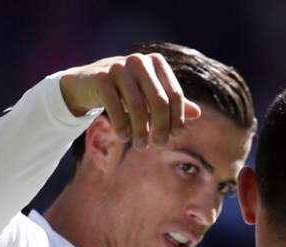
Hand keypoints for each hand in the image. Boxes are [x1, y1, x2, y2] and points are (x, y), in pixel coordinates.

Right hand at [59, 53, 202, 149]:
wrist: (88, 83)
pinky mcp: (101, 78)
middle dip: (161, 127)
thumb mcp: (150, 95)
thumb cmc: (126, 91)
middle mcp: (139, 61)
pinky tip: (124, 137)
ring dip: (141, 131)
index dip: (177, 118)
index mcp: (156, 62)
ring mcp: (118, 67)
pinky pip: (115, 107)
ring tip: (140, 146)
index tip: (174, 136)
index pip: (175, 94)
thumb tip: (197, 114)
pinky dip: (122, 126)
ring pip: (137, 106)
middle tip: (159, 145)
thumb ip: (172, 102)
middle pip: (159, 101)